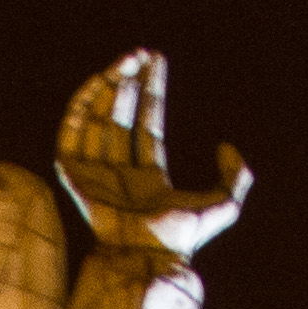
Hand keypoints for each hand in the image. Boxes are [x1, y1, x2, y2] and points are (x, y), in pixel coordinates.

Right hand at [54, 49, 250, 258]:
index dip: (151, 91)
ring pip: (98, 120)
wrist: (146, 255)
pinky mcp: (74, 177)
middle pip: (121, 116)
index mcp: (148, 179)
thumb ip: (236, 177)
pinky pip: (71, 135)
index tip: (156, 61)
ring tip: (126, 61)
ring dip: (109, 87)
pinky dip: (81, 107)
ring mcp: (95, 174)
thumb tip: (227, 146)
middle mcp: (119, 173)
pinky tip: (97, 83)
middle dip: (129, 82)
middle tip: (139, 53)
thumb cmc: (182, 238)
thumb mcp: (223, 205)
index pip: (146, 125)